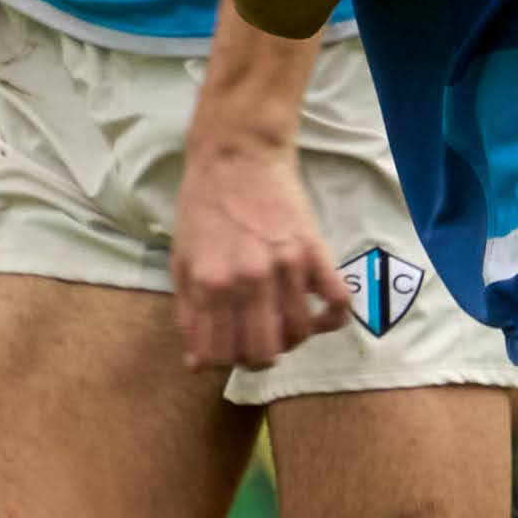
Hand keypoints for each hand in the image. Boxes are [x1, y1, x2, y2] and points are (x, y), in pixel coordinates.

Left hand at [173, 123, 352, 369]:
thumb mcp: (181, 260)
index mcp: (209, 285)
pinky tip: (321, 315)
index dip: (220, 362)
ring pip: (298, 334)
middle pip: (263, 354)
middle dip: (257, 359)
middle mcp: (248, 282)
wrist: (237, 154)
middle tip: (254, 344)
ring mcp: (286, 267)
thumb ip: (188, 313)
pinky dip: (332, 318)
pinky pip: (336, 300)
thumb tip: (197, 363)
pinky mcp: (314, 251)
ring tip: (282, 327)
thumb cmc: (202, 205)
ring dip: (290, 341)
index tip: (224, 350)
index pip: (218, 355)